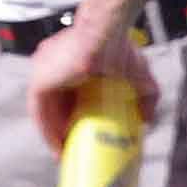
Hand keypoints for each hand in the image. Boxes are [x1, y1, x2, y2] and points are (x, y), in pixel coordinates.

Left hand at [26, 21, 153, 149]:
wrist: (106, 32)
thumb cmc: (120, 46)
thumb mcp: (139, 76)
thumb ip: (145, 98)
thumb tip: (147, 120)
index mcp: (70, 63)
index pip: (68, 96)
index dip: (73, 118)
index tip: (82, 136)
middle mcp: (52, 67)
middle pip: (54, 105)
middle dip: (62, 129)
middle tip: (72, 148)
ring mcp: (43, 73)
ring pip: (45, 111)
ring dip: (52, 134)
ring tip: (64, 153)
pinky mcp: (40, 80)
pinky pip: (39, 112)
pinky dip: (46, 130)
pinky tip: (56, 145)